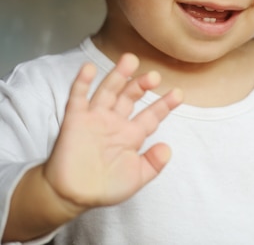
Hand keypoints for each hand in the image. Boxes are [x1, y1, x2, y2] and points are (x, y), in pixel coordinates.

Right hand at [42, 54, 182, 214]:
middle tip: (154, 76)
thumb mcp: (136, 177)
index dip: (164, 104)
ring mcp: (95, 118)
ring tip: (130, 59)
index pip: (151, 115)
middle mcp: (114, 122)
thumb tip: (168, 148)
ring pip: (108, 91)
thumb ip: (153, 164)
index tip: (179, 93)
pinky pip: (78, 98)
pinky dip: (82, 83)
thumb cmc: (104, 188)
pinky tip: (89, 68)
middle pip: (130, 97)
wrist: (72, 196)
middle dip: (142, 85)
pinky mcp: (74, 120)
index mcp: (131, 135)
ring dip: (118, 75)